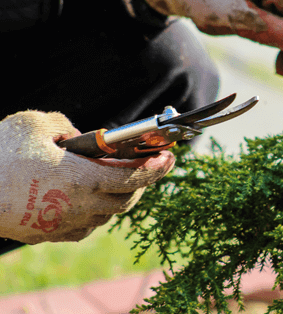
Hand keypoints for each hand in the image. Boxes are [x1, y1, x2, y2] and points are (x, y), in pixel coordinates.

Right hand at [0, 111, 174, 243]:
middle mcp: (80, 207)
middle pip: (126, 200)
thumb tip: (81, 138)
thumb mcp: (35, 124)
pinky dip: (95, 212)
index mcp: (84, 180)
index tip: (171, 157)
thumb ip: (67, 126)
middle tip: (145, 165)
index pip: (135, 178)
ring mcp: (64, 225)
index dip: (157, 168)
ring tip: (117, 178)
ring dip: (118, 198)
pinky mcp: (46, 235)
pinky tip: (88, 198)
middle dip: (141, 182)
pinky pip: (83, 226)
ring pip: (106, 215)